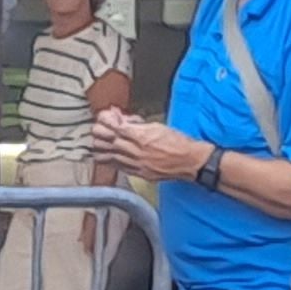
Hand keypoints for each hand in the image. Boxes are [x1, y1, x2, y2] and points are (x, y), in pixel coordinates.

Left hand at [89, 111, 203, 181]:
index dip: (105, 119)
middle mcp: (134, 150)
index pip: (112, 125)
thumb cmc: (178, 142)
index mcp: (140, 136)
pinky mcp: (137, 173)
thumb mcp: (157, 126)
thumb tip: (121, 119)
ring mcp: (134, 163)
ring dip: (101, 146)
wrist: (190, 161)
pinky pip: (115, 166)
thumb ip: (136, 123)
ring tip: (104, 141)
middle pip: (103, 140)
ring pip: (104, 155)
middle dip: (100, 130)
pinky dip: (109, 158)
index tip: (106, 116)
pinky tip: (111, 154)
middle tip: (103, 126)